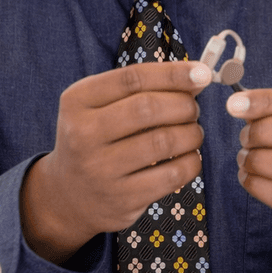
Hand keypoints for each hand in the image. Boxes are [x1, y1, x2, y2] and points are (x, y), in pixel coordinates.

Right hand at [21, 61, 212, 263]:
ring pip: (164, 141)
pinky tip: (189, 157)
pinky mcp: (122, 200)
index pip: (133, 78)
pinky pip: (172, 175)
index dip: (174, 73)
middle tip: (193, 109)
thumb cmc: (98, 139)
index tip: (203, 74)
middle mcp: (83, 135)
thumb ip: (145, 87)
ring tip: (192, 132)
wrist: (69, 196)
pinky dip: (192, 161)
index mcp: (77, 101)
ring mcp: (101, 170)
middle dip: (184, 105)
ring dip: (192, 133)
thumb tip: (198, 77)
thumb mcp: (103, 105)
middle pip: (149, 108)